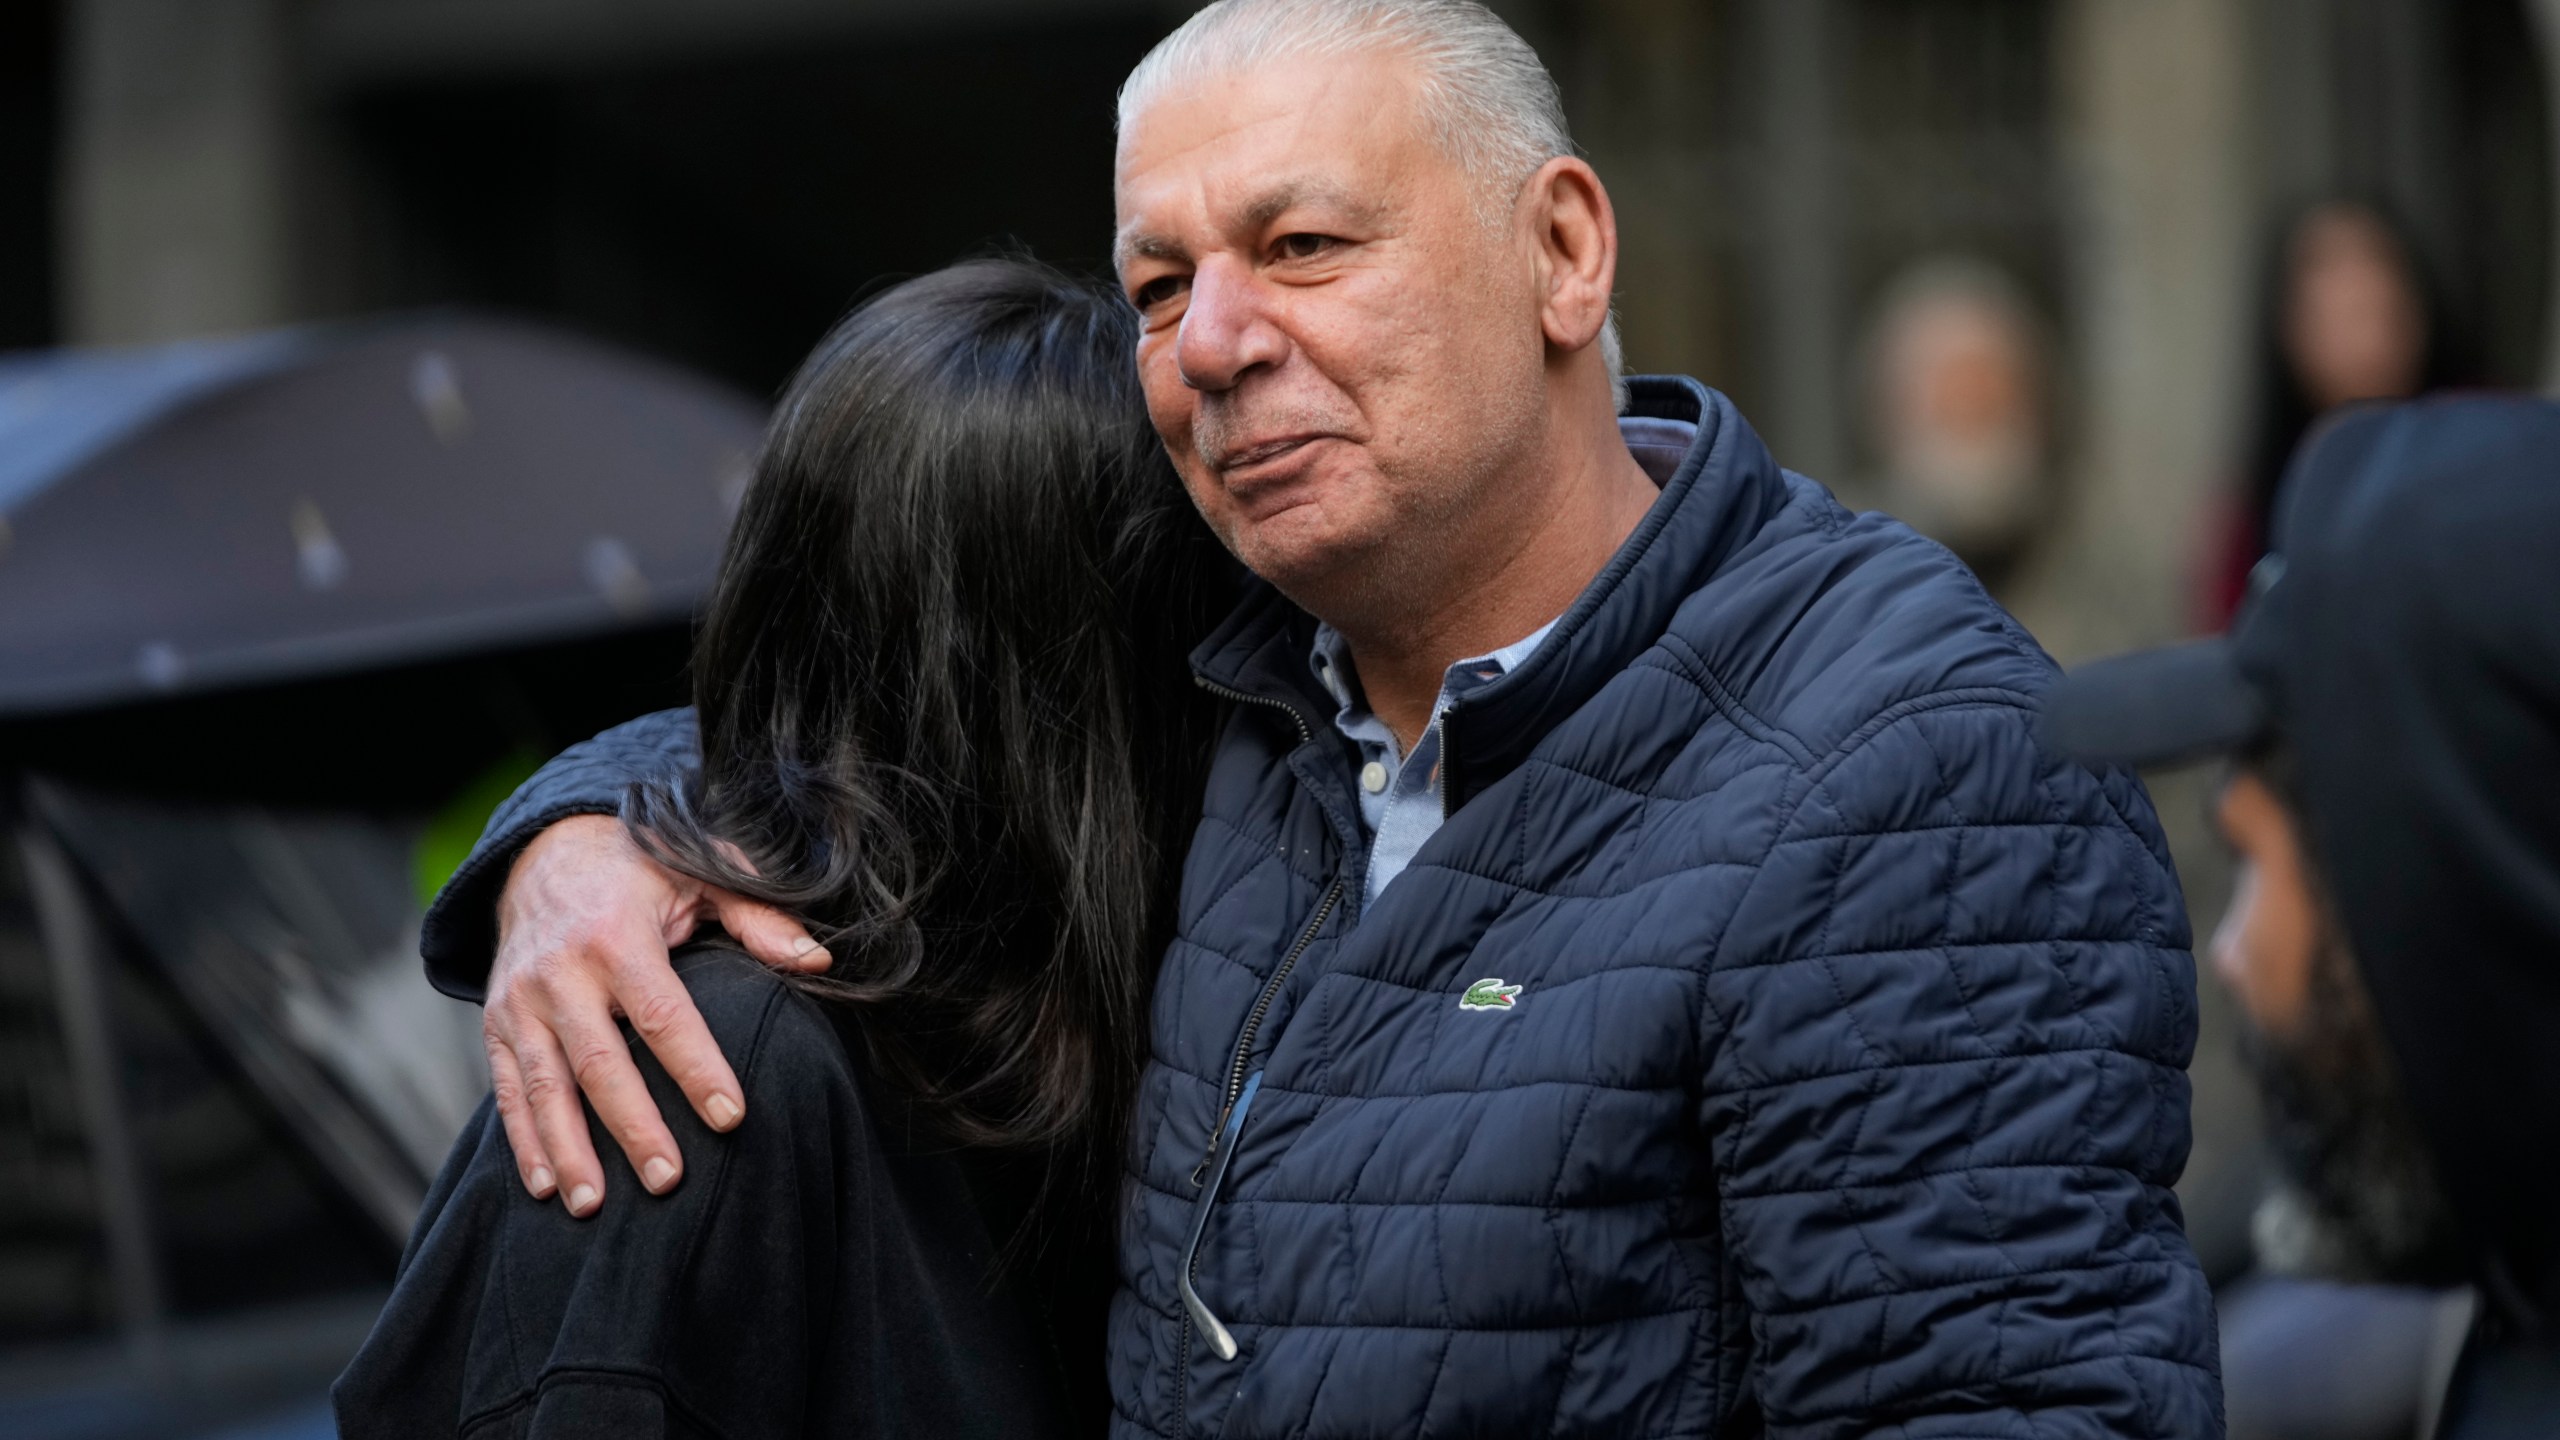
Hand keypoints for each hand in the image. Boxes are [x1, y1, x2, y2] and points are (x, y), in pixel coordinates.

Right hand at [481, 814, 827, 1214]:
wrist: (543, 851)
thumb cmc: (638, 868)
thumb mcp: (699, 870)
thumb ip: (758, 915)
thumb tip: (817, 961)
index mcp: (617, 936)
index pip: (663, 1014)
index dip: (697, 1068)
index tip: (731, 1118)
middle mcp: (560, 972)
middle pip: (599, 1062)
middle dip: (633, 1126)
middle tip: (667, 1180)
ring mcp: (520, 1001)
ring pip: (544, 1086)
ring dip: (568, 1149)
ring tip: (594, 1206)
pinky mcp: (496, 1022)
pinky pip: (507, 1088)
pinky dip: (523, 1140)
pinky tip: (545, 1187)